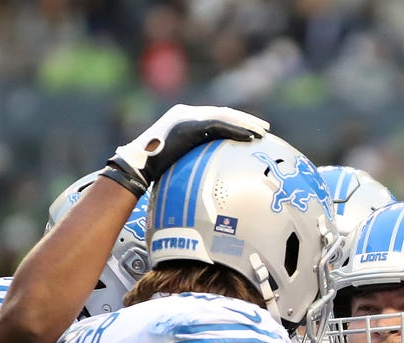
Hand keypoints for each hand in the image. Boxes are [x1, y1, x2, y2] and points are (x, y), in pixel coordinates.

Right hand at [105, 104, 270, 195]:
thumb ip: (195, 155)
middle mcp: (187, 112)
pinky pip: (218, 126)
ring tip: (263, 133)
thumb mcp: (180, 159)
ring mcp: (187, 116)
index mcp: (184, 118)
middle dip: (246, 120)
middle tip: (264, 128)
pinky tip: (250, 138)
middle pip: (224, 114)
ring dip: (246, 124)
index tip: (252, 131)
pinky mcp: (189, 125)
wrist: (138, 165)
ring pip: (224, 117)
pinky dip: (236, 131)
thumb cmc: (156, 168)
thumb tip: (210, 170)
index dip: (236, 122)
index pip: (216, 117)